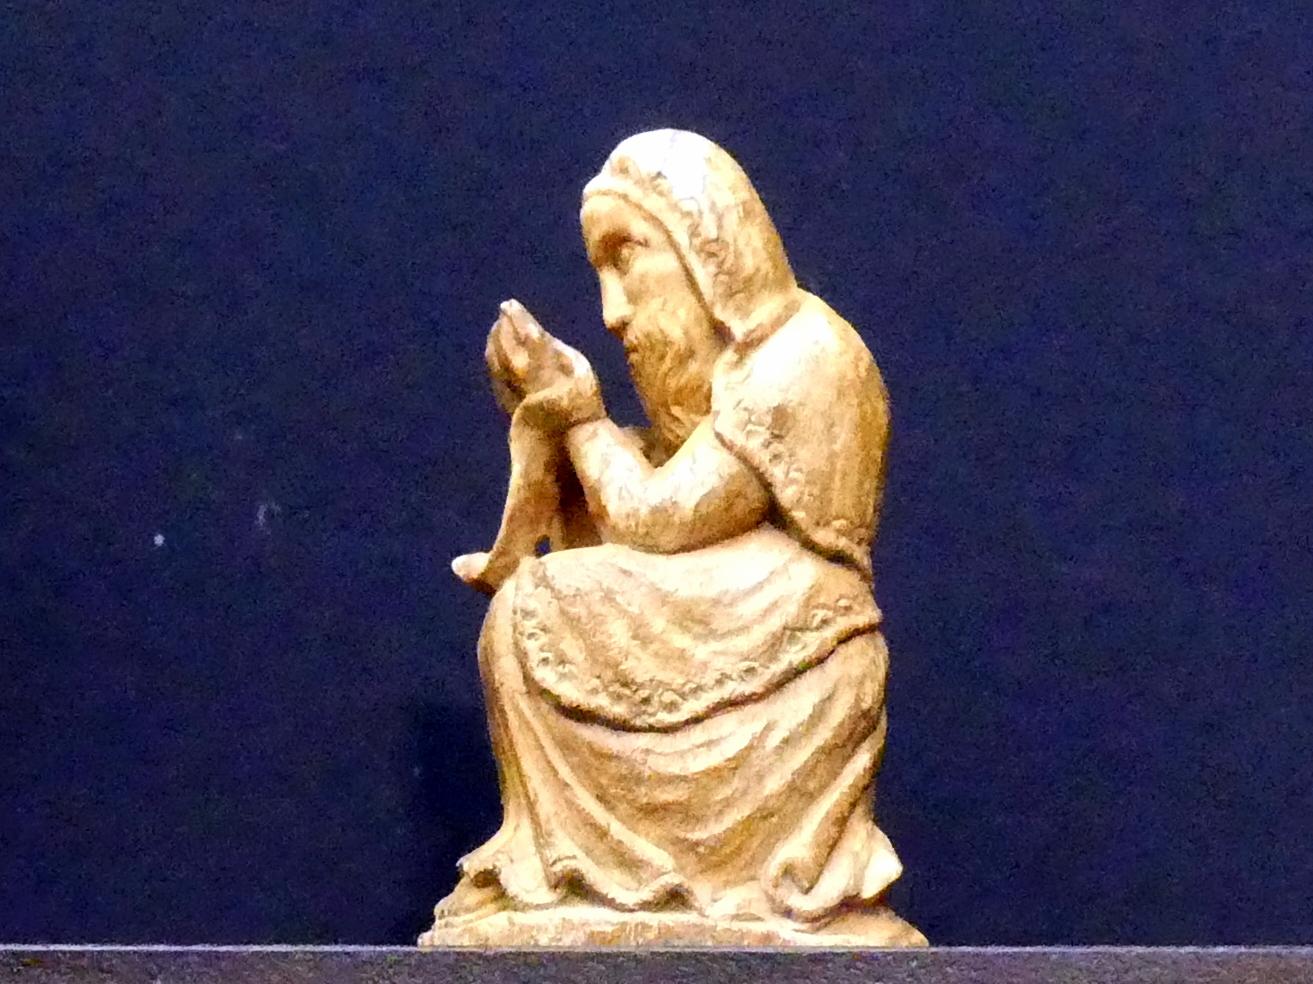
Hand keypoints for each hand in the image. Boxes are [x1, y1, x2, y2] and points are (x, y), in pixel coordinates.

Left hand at [486, 299, 603, 429]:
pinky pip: (495, 375)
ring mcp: (509, 387)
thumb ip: (553, 346)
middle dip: (503, 326)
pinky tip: (493, 355)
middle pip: (505, 343)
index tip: (510, 304)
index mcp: (538, 358)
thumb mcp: (577, 365)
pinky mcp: (506, 401)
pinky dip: (493, 360)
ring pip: (495, 358)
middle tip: (502, 313)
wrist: (570, 434)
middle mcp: (519, 371)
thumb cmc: (582, 398)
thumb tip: (536, 332)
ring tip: (496, 329)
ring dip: (494, 341)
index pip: (523, 331)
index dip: (517, 317)